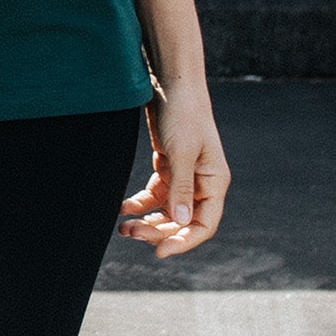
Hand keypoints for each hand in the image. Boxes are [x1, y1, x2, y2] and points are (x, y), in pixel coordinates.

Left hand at [119, 78, 228, 256]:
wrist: (171, 82)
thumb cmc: (183, 114)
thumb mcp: (181, 152)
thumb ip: (181, 188)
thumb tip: (181, 221)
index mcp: (214, 183)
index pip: (203, 225)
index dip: (183, 242)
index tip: (158, 253)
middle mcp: (202, 183)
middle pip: (182, 221)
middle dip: (158, 231)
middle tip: (130, 234)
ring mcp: (184, 175)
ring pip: (167, 210)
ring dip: (147, 221)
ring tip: (123, 227)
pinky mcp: (167, 166)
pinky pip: (155, 194)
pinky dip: (140, 203)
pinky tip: (122, 208)